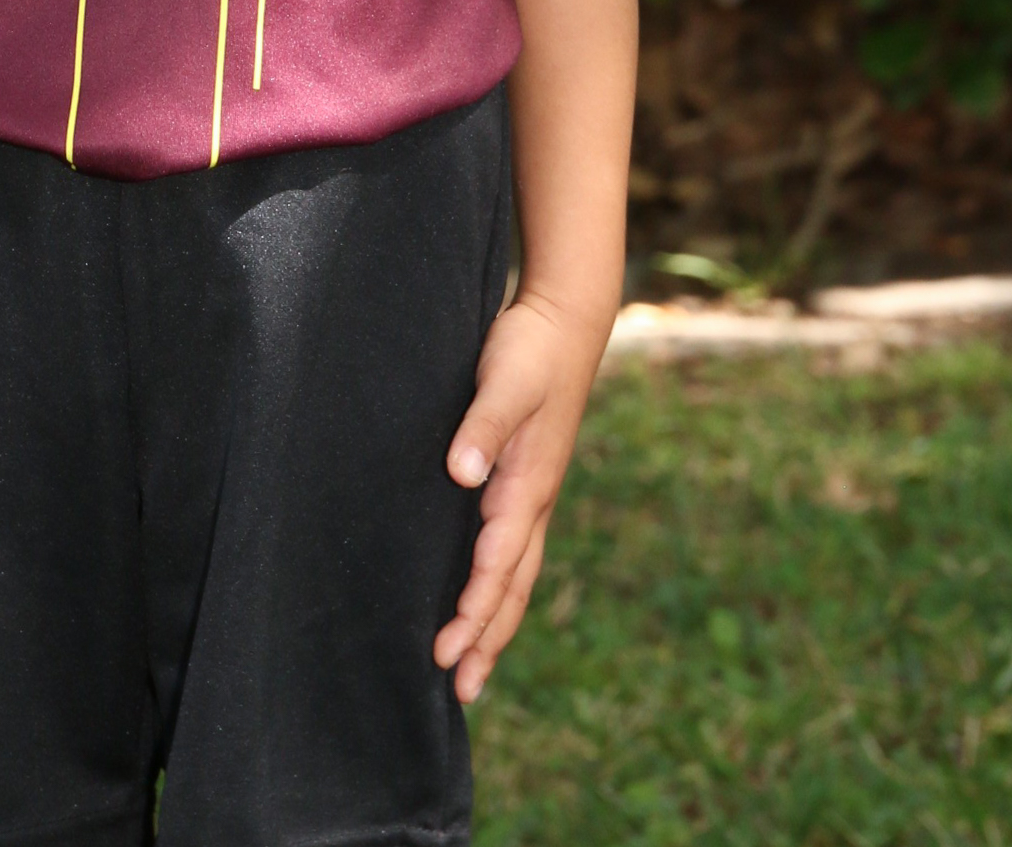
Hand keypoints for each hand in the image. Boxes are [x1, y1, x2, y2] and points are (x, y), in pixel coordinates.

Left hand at [433, 291, 607, 701]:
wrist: (566, 320)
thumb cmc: (531, 349)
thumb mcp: (506, 378)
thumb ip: (483, 423)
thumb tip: (461, 471)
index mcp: (528, 485)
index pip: (498, 565)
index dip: (472, 611)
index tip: (446, 651)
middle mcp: (534, 500)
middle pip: (513, 588)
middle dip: (487, 639)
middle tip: (460, 690)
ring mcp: (534, 494)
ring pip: (516, 576)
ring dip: (494, 624)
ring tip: (471, 671)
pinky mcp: (525, 481)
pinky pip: (512, 552)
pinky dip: (498, 588)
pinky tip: (480, 602)